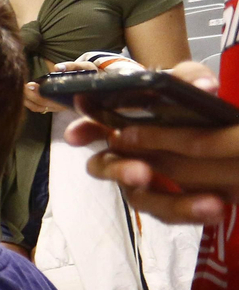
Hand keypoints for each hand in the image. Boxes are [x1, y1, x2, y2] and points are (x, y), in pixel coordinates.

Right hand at [67, 61, 237, 226]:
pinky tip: (215, 207)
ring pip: (139, 197)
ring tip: (203, 203)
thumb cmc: (176, 99)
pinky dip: (190, 211)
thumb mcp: (183, 80)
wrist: (198, 126)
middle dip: (119, 171)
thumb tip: (204, 86)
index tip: (75, 136)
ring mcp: (139, 178)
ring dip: (168, 202)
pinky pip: (167, 212)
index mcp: (114, 122)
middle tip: (141, 173)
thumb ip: (189, 77)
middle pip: (105, 167)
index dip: (81, 131)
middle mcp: (120, 154)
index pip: (89, 126)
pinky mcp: (163, 198)